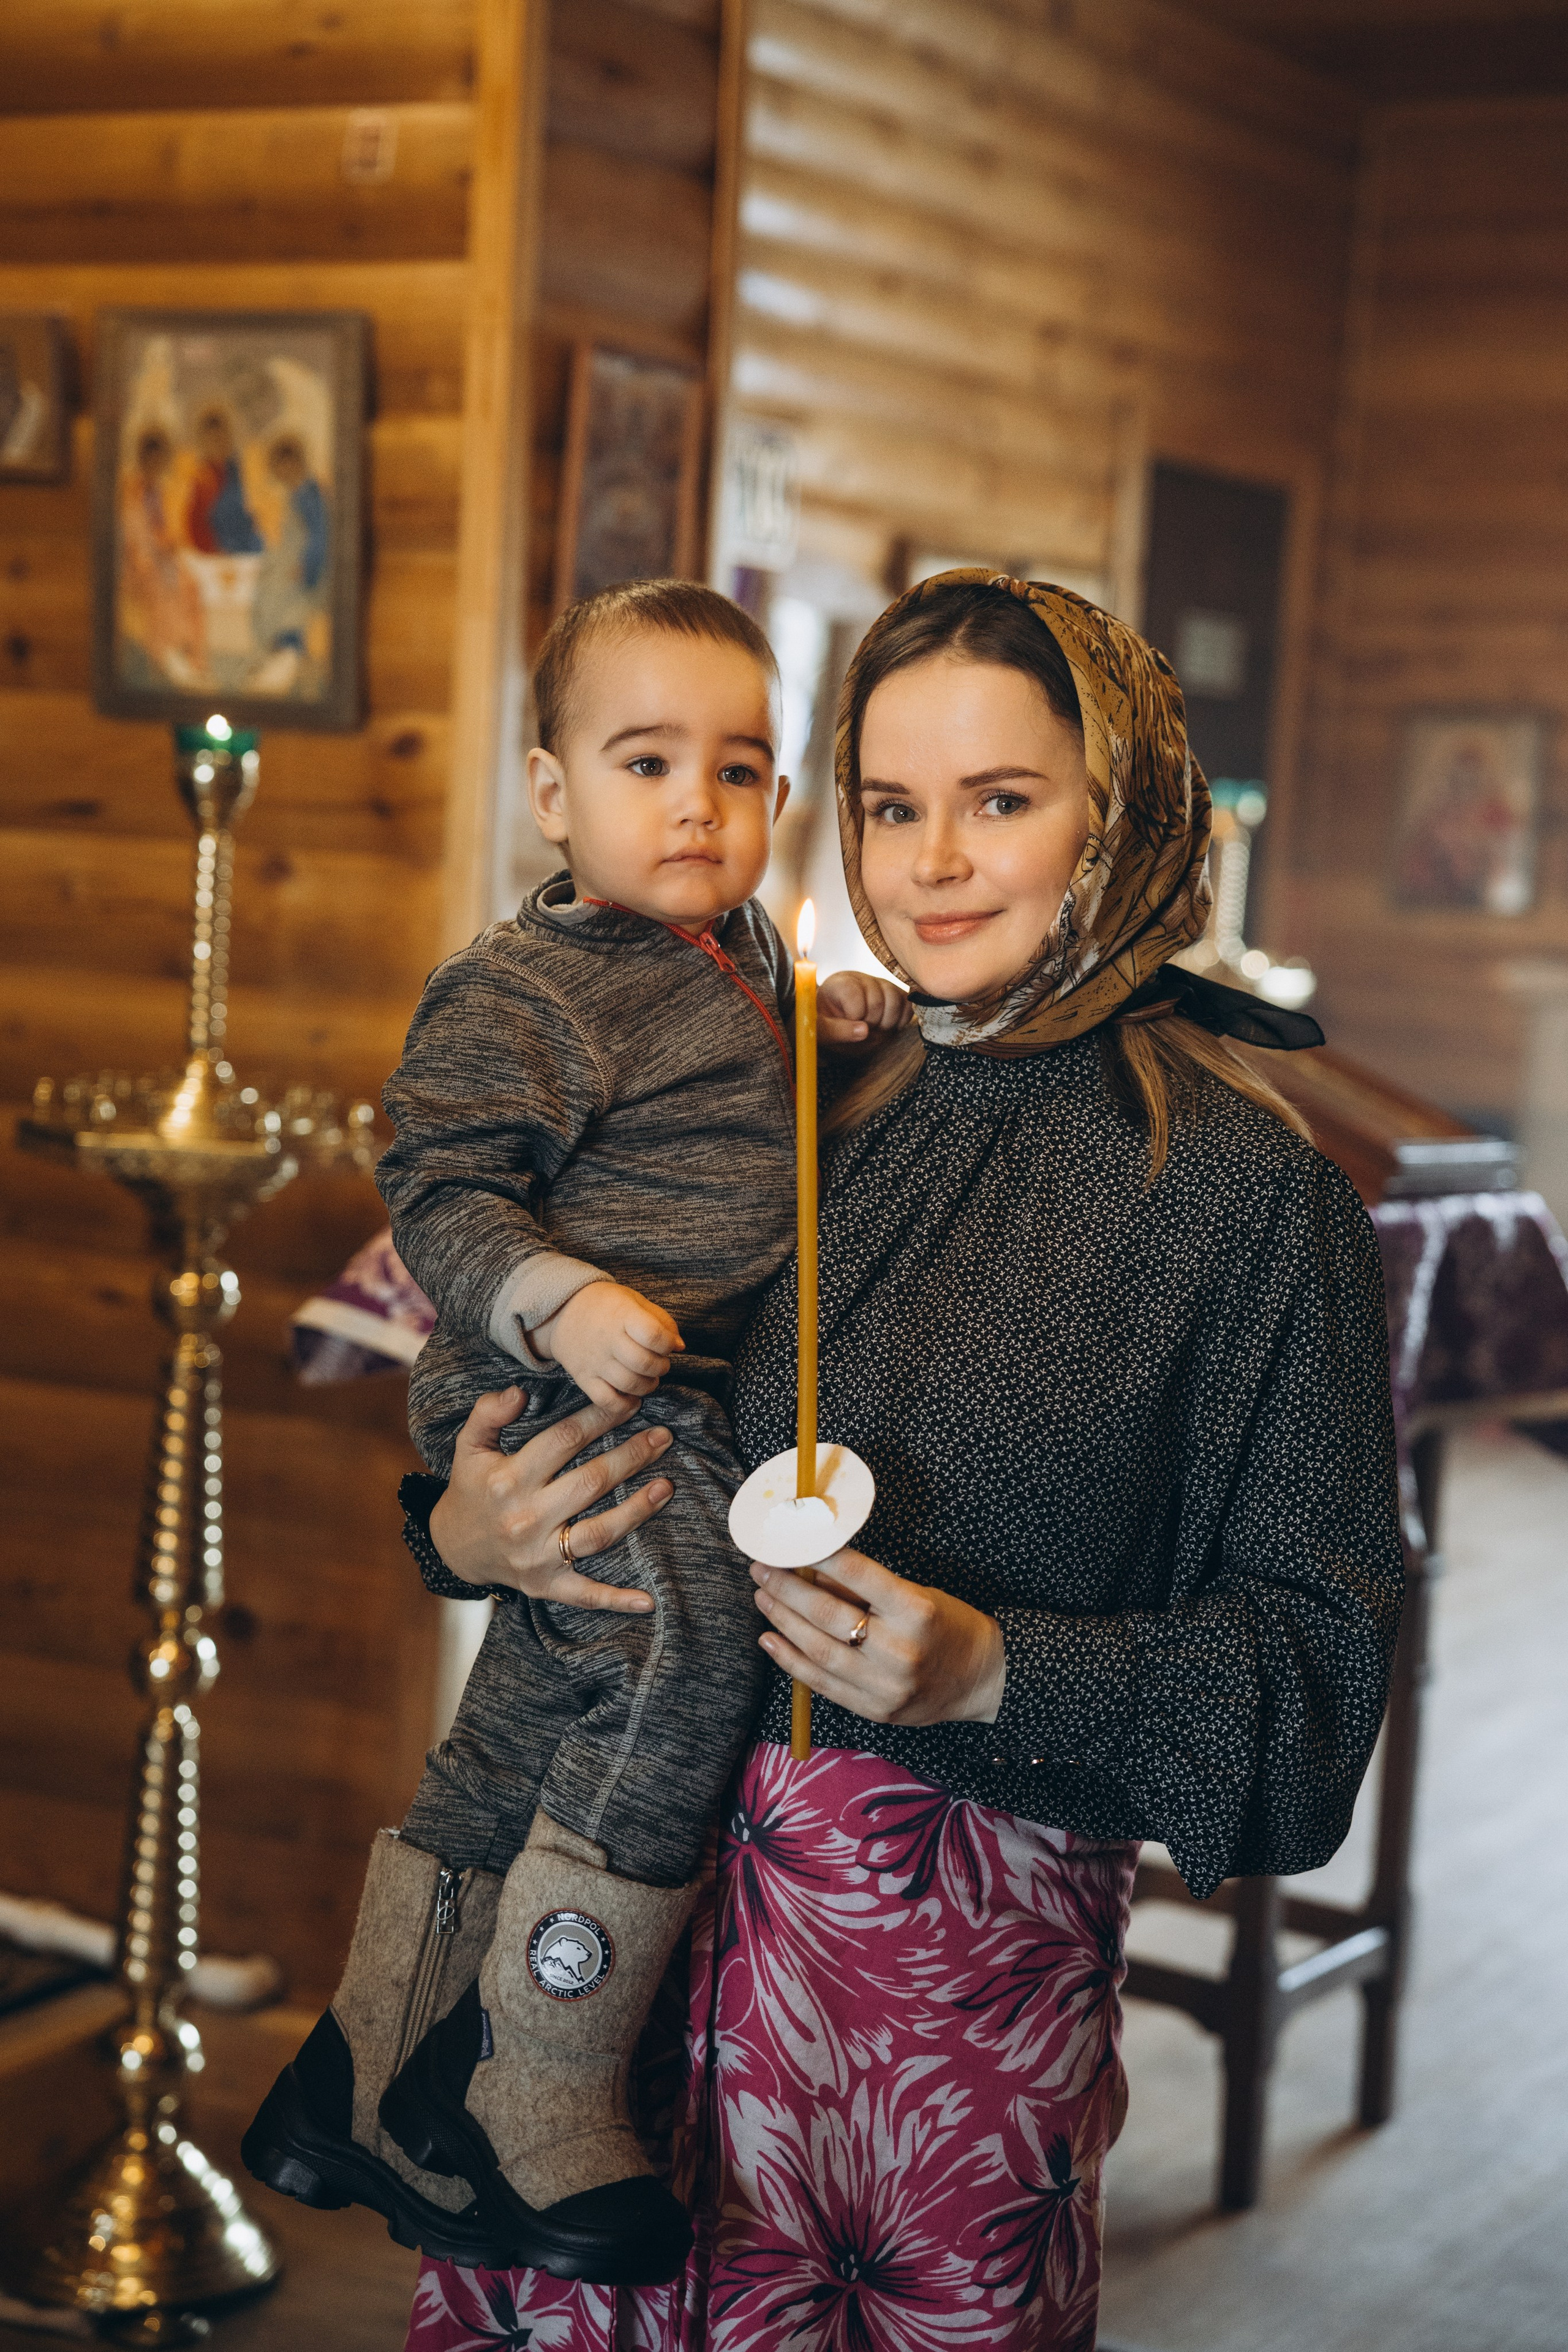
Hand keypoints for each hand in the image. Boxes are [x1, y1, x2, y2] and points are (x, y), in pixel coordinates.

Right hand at [428, 1386, 673, 1610]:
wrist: (453, 1548)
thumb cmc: (472, 1489)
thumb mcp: (469, 1446)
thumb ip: (488, 1413)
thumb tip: (520, 1391)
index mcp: (508, 1479)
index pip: (564, 1440)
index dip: (601, 1417)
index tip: (631, 1402)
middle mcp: (525, 1518)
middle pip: (590, 1483)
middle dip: (631, 1457)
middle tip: (664, 1436)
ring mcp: (537, 1556)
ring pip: (598, 1533)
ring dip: (638, 1511)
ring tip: (667, 1487)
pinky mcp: (545, 1585)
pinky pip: (585, 1594)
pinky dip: (616, 1600)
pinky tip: (649, 1600)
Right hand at [531, 1281, 683, 1406]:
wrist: (562, 1310)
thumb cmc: (607, 1305)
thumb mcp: (635, 1301)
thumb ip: (662, 1321)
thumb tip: (680, 1346)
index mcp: (622, 1315)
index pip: (653, 1335)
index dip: (669, 1344)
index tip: (669, 1344)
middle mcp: (607, 1339)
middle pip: (643, 1363)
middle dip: (661, 1367)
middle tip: (659, 1363)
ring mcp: (594, 1361)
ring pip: (629, 1384)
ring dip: (648, 1385)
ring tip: (648, 1378)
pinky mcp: (583, 1377)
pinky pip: (606, 1401)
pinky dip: (624, 1405)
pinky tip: (632, 1397)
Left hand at [749, 1545, 1005, 1724]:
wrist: (982, 1679)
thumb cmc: (947, 1625)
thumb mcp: (916, 1594)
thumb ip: (865, 1589)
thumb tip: (812, 1568)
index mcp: (915, 1611)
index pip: (858, 1575)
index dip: (819, 1555)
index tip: (790, 1541)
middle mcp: (899, 1650)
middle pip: (829, 1615)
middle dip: (787, 1589)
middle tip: (762, 1569)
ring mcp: (885, 1685)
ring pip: (818, 1650)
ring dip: (783, 1621)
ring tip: (763, 1597)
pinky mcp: (875, 1710)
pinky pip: (822, 1684)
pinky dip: (790, 1661)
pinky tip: (770, 1640)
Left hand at [818, 970, 910, 1052]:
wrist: (836, 1023)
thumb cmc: (826, 1025)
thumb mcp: (821, 1030)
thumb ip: (838, 1031)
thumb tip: (865, 1031)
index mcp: (840, 983)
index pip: (855, 996)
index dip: (854, 1016)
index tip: (847, 1023)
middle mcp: (862, 979)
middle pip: (877, 1001)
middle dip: (870, 1023)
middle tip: (861, 1029)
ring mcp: (881, 984)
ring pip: (896, 1000)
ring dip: (887, 1023)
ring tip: (873, 1029)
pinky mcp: (896, 993)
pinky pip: (908, 1005)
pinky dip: (901, 1021)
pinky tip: (887, 1027)